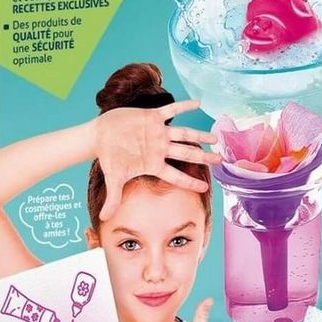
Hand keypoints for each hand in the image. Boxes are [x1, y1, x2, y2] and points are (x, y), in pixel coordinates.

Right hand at [94, 100, 221, 219]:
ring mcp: (159, 133)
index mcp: (154, 164)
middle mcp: (161, 149)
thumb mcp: (113, 178)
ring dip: (200, 135)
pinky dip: (184, 106)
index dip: (190, 182)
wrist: (101, 135)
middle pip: (187, 154)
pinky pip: (172, 110)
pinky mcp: (153, 117)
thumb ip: (113, 198)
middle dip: (204, 157)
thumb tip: (104, 218)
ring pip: (184, 134)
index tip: (204, 187)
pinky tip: (198, 103)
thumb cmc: (109, 157)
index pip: (176, 176)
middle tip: (220, 161)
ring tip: (215, 138)